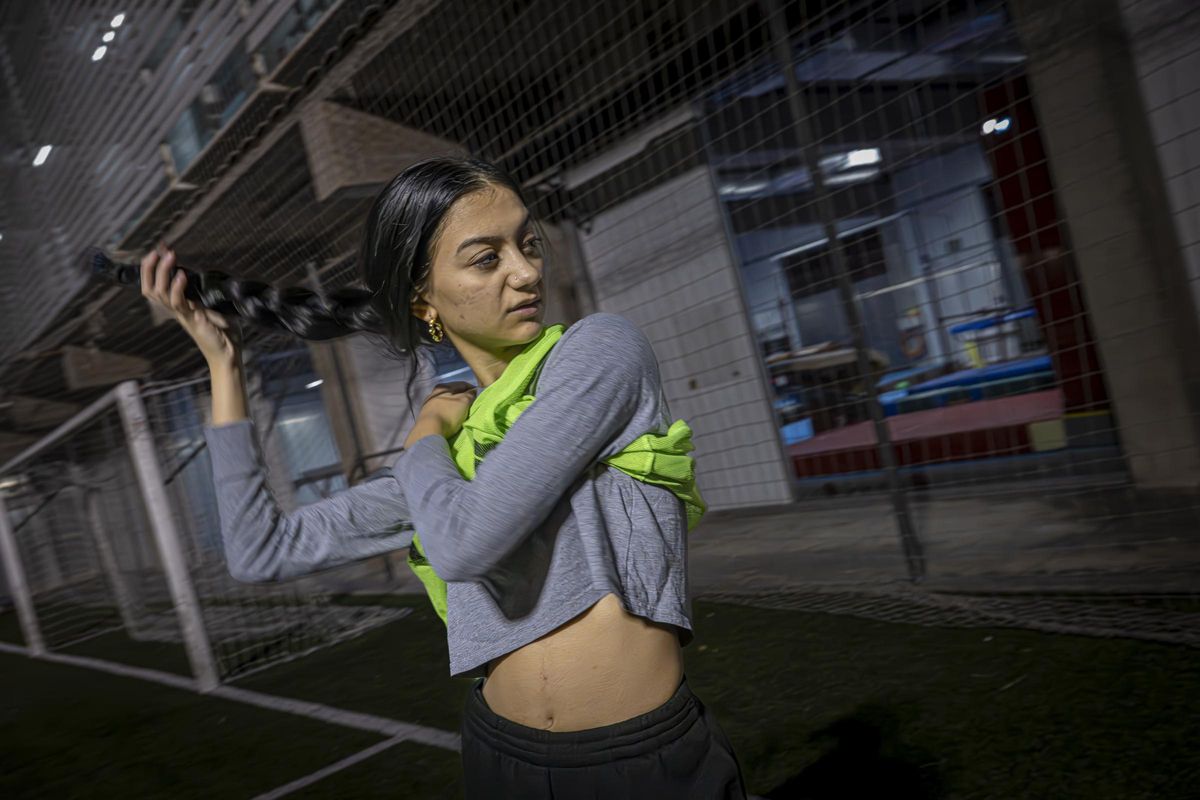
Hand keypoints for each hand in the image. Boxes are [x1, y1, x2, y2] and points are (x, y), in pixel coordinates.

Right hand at [141, 243, 239, 366]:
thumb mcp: (215, 305)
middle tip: (158, 251)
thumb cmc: (225, 331)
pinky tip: (183, 276)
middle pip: (150, 289)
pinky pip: (179, 304)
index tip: (158, 250)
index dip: (152, 269)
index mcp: (180, 306)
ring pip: (161, 293)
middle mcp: (177, 310)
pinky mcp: (193, 320)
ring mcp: (183, 315)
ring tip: (170, 257)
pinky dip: (178, 288)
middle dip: (150, 268)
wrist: (229, 353)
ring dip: (164, 273)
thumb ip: (208, 291)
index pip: (156, 286)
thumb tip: (212, 271)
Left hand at [418, 381, 477, 437]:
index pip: (462, 384)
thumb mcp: (463, 401)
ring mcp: (429, 405)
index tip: (480, 395)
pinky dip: (449, 413)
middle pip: (454, 393)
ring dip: (456, 406)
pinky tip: (453, 419)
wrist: (429, 431)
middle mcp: (434, 393)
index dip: (472, 388)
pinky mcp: (427, 416)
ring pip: (447, 402)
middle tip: (472, 404)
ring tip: (464, 413)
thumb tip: (475, 390)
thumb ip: (470, 394)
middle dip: (463, 398)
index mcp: (443, 387)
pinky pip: (442, 411)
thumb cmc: (448, 413)